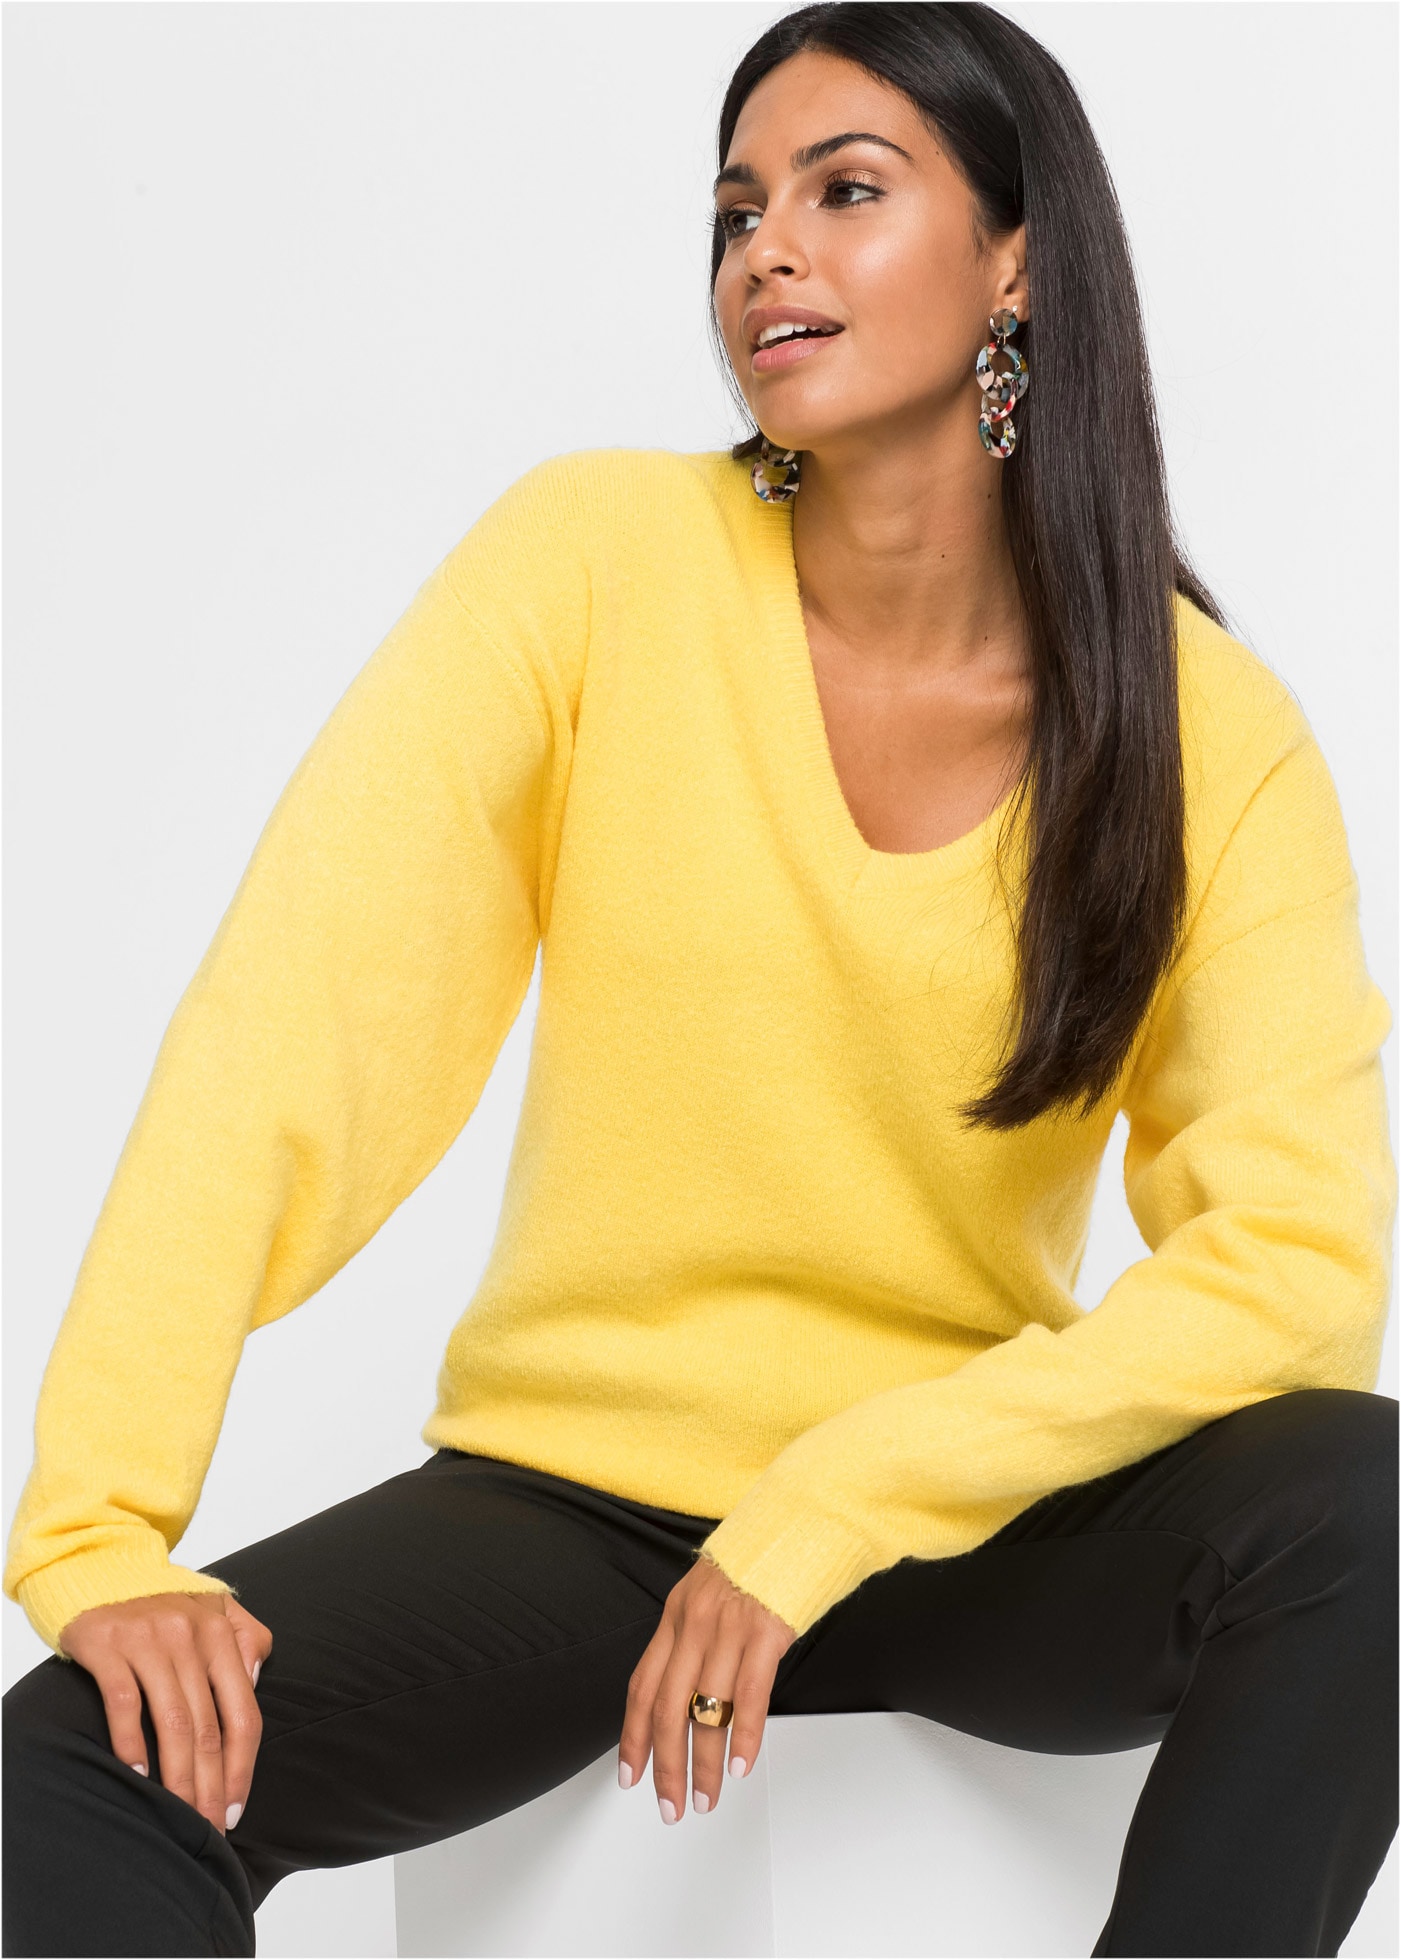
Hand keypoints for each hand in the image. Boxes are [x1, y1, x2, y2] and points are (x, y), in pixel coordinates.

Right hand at [59, 1591, 273, 1837]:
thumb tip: (255, 1683)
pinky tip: (138, 1776)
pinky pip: (124, 1702)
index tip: (239, 1808)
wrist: (100, 1564)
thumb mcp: (215, 1607)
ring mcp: (148, 1641)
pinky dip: (131, 1743)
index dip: (244, 1765)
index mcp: (220, 1633)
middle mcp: (189, 1637)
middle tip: (210, 1829)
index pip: (243, 1712)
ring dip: (178, 1778)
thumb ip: (246, 1638)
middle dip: (212, 1786)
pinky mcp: (108, 1645)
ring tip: (180, 1815)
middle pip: (209, 1727)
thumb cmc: (163, 1598)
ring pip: (172, 1722)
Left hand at [618, 1552, 795, 1821]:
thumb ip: (694, 1636)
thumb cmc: (760, 1558)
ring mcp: (730, 1626)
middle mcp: (694, 1622)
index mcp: (676, 1614)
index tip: (631, 1775)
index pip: (642, 1686)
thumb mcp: (709, 1592)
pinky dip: (744, 1735)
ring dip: (704, 1763)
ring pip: (706, 1709)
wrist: (799, 1517)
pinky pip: (749, 1693)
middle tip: (670, 1805)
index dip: (633, 1736)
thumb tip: (685, 1692)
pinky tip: (740, 1764)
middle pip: (667, 1707)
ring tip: (707, 1796)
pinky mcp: (766, 1630)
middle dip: (666, 1765)